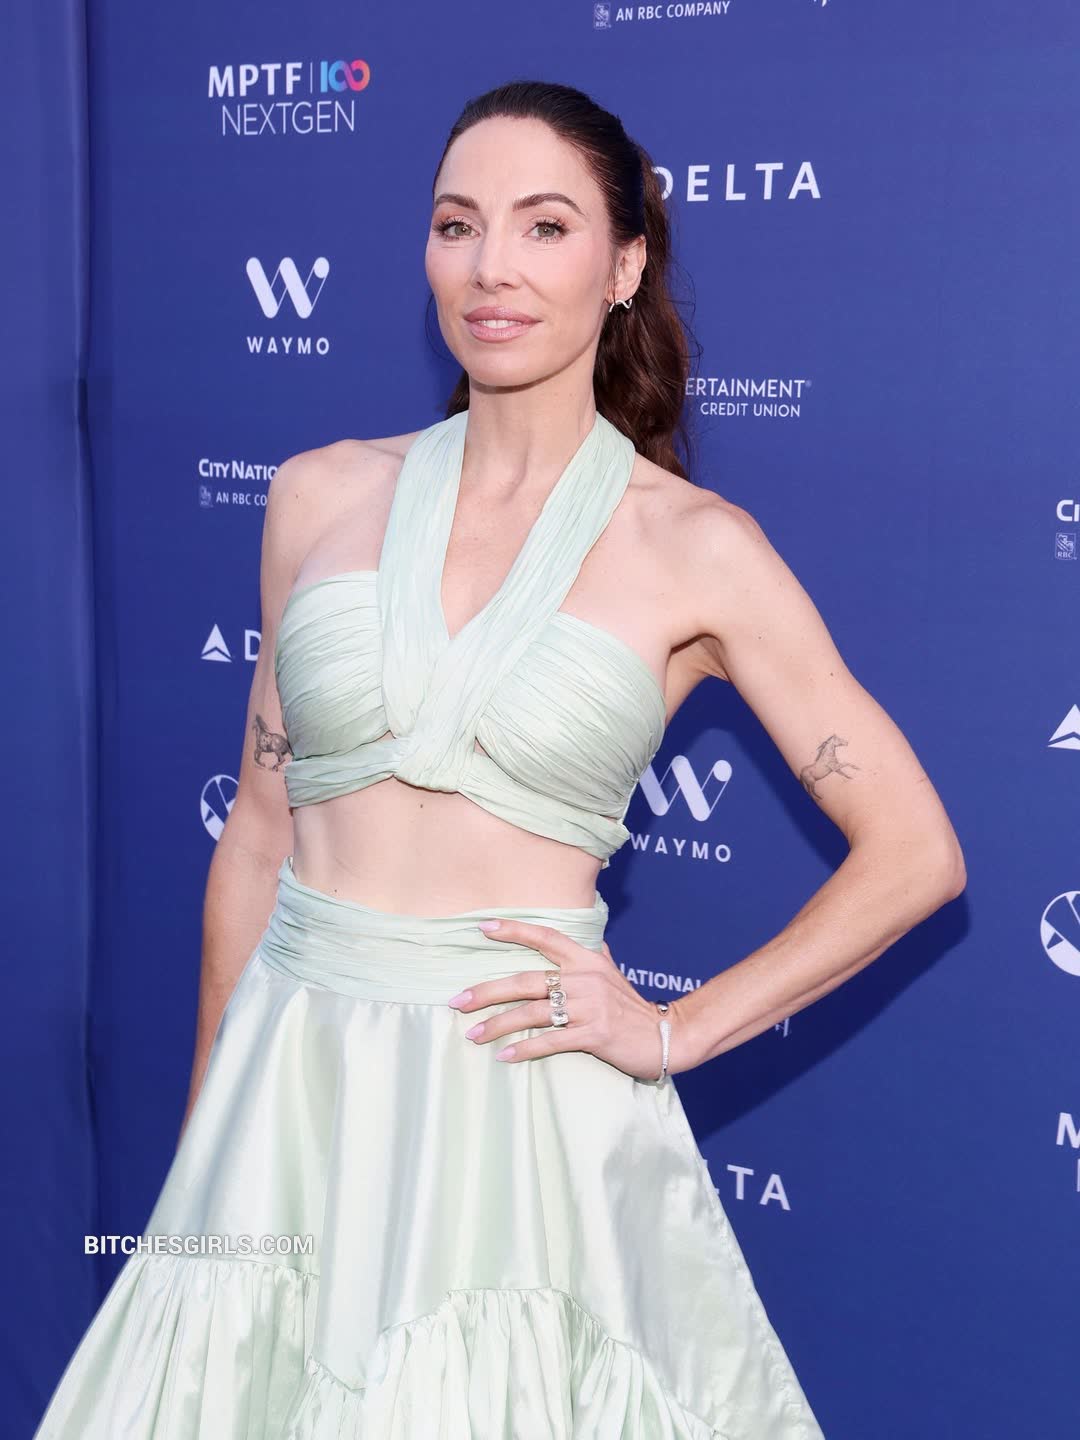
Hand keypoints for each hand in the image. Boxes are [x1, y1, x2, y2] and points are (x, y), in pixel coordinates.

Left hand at [447, 918, 699, 1079]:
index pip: (545, 938)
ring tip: (473, 1034)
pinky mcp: (593, 1034)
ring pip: (532, 1013)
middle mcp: (584, 979)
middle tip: (458, 1000)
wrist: (664, 1036)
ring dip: (498, 1024)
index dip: (514, 931)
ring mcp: (589, 1007)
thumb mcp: (611, 973)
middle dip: (488, 991)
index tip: (482, 927)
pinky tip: (504, 1056)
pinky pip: (550, 1041)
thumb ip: (593, 955)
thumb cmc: (630, 1006)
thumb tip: (585, 936)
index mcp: (586, 959)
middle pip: (526, 981)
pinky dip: (525, 1049)